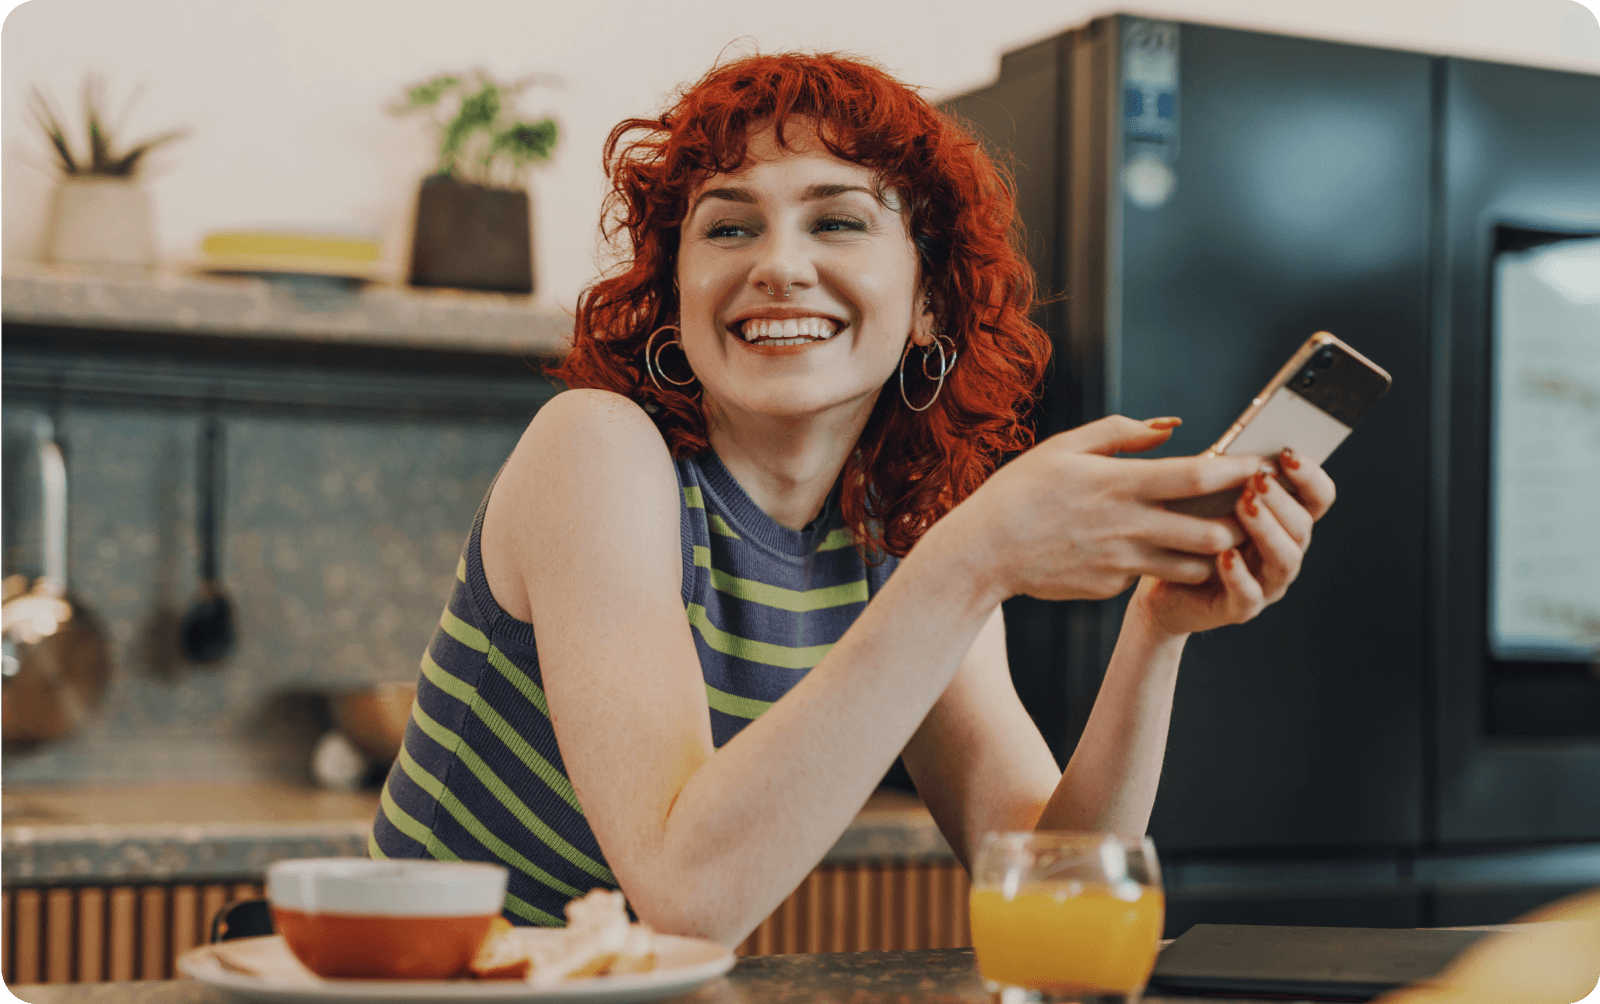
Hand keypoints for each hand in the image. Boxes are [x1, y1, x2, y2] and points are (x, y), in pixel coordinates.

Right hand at [952, 415, 1261, 602]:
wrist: (982, 553)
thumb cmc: (1020, 492)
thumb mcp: (1064, 447)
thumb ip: (1121, 431)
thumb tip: (1170, 427)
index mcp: (1118, 483)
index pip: (1196, 476)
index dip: (1236, 471)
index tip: (1260, 464)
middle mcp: (1126, 526)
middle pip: (1210, 531)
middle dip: (1240, 523)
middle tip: (1252, 509)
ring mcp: (1120, 562)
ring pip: (1192, 564)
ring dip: (1213, 552)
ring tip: (1222, 534)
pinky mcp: (1111, 587)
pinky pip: (1150, 575)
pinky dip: (1164, 564)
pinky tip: (1157, 551)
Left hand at [1131, 447, 1336, 636]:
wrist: (1159, 586)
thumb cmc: (1187, 532)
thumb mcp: (1206, 497)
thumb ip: (1227, 475)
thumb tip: (1239, 447)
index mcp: (1284, 522)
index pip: (1317, 498)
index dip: (1311, 476)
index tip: (1288, 454)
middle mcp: (1283, 553)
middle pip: (1303, 527)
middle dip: (1282, 501)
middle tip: (1258, 479)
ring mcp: (1266, 584)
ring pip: (1285, 560)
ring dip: (1268, 530)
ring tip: (1245, 506)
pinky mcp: (1239, 609)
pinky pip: (1249, 595)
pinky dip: (1239, 574)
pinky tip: (1225, 554)